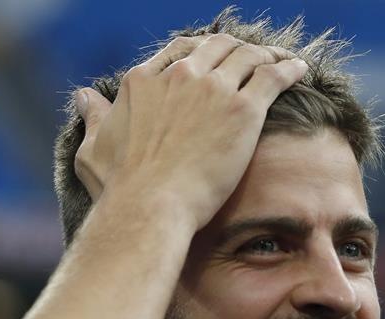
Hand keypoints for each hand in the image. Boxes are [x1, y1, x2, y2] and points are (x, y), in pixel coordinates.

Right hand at [73, 34, 305, 229]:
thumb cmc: (122, 188)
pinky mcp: (244, 108)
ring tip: (281, 62)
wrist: (152, 205)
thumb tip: (84, 97)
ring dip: (267, 55)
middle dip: (236, 49)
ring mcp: (213, 88)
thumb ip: (94, 118)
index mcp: (144, 81)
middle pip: (217, 46)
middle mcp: (180, 75)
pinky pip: (273, 76)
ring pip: (248, 56)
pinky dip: (289, 68)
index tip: (214, 60)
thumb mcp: (95, 149)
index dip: (202, 52)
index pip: (180, 50)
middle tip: (252, 59)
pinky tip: (300, 71)